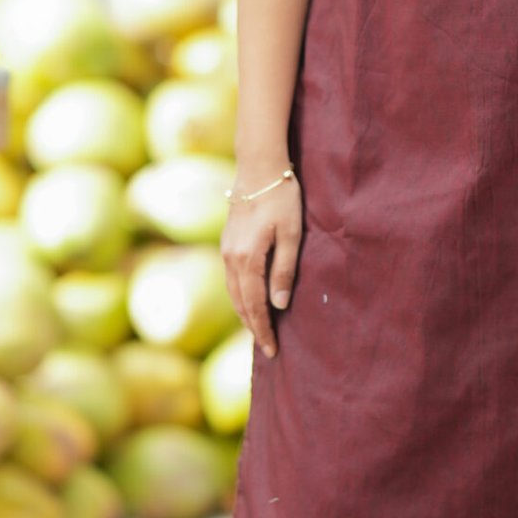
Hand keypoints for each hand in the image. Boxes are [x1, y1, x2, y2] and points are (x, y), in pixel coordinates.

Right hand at [222, 175, 303, 358]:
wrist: (258, 167)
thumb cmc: (281, 198)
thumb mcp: (291, 234)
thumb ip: (284, 270)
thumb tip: (279, 305)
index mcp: (247, 259)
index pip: (254, 306)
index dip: (263, 330)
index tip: (273, 351)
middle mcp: (230, 258)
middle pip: (240, 304)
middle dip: (253, 327)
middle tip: (268, 349)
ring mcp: (226, 250)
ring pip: (232, 293)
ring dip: (245, 314)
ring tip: (259, 331)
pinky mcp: (227, 242)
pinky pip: (231, 280)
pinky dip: (240, 297)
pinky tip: (250, 301)